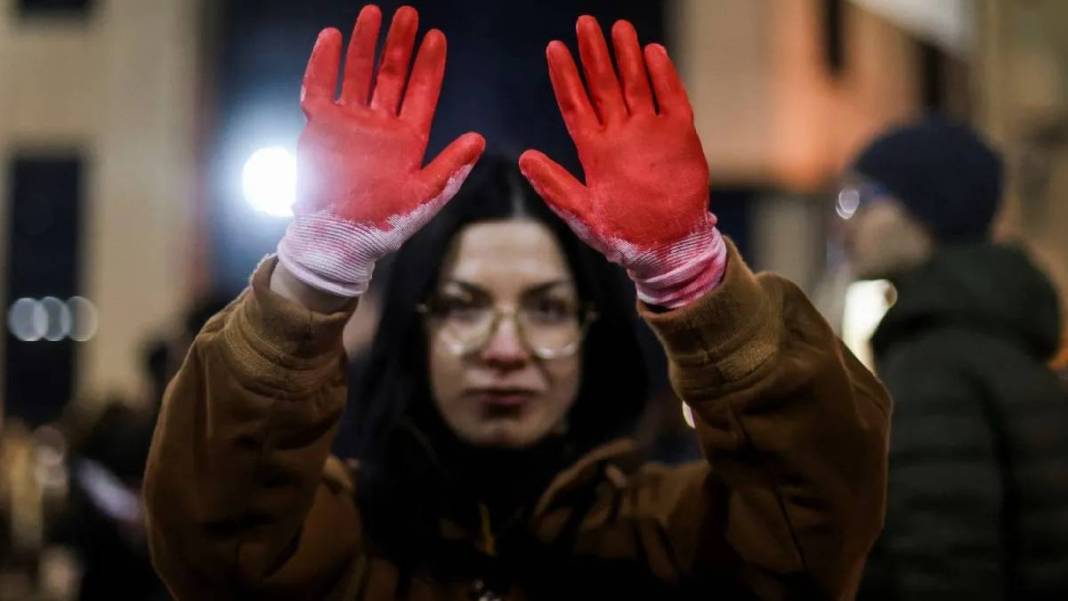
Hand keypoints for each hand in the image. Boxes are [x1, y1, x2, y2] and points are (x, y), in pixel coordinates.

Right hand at [276, 4, 484, 297]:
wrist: (340, 241)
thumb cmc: (384, 224)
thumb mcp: (424, 196)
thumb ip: (450, 167)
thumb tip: (479, 139)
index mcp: (408, 139)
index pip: (422, 92)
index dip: (429, 65)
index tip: (436, 37)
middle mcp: (380, 125)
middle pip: (391, 75)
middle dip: (399, 45)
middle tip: (408, 14)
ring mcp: (349, 123)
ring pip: (358, 74)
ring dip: (366, 45)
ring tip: (373, 14)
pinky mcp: (321, 127)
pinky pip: (320, 89)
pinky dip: (324, 64)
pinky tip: (332, 38)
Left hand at [519, 17, 724, 307]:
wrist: (666, 249)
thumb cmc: (622, 235)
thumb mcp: (582, 213)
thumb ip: (555, 185)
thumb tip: (524, 158)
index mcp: (595, 150)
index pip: (576, 104)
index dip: (565, 76)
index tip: (555, 49)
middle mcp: (620, 134)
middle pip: (604, 85)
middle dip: (594, 54)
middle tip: (585, 23)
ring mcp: (650, 132)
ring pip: (636, 84)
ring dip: (627, 57)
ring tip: (619, 28)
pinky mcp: (679, 136)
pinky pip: (672, 99)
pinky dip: (663, 76)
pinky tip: (653, 53)